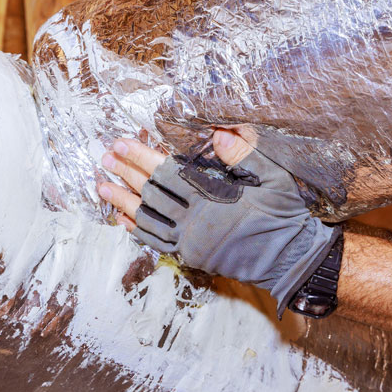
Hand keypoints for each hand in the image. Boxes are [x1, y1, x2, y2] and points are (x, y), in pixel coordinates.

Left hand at [98, 129, 339, 315]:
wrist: (290, 261)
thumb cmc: (284, 215)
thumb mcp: (272, 178)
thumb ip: (244, 153)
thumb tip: (218, 131)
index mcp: (213, 199)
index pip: (167, 172)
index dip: (141, 156)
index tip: (121, 143)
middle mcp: (196, 222)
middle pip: (150, 194)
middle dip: (124, 174)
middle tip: (103, 158)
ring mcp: (191, 242)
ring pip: (147, 219)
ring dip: (121, 201)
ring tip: (101, 186)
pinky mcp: (192, 257)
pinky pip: (156, 242)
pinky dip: (137, 229)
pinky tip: (122, 218)